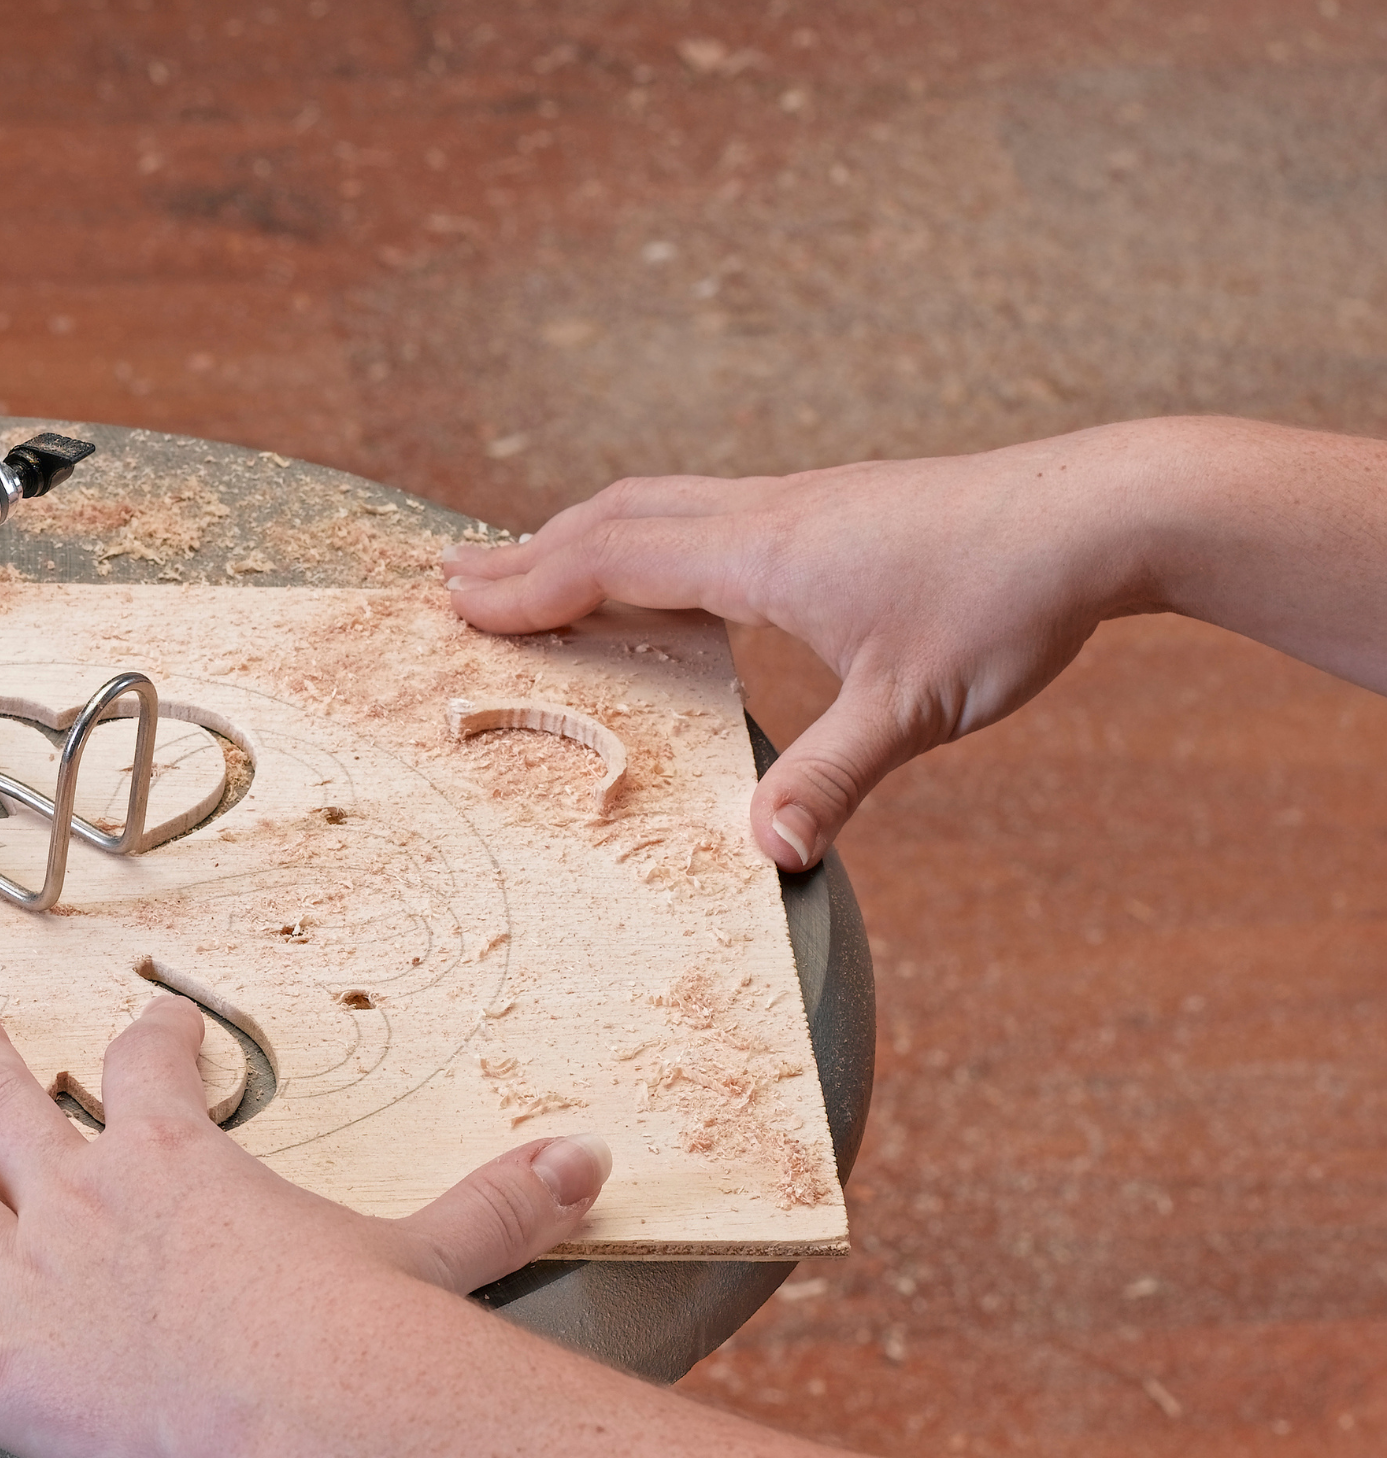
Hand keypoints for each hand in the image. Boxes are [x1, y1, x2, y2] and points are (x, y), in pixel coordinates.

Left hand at [0, 992, 610, 1457]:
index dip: (142, 1036)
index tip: (144, 1024)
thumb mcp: (438, 1255)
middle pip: (1, 1093)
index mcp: (176, 1155)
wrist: (305, 1405)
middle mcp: (81, 1189)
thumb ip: (503, 1200)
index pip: (147, 1065)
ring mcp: (19, 1264)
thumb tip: (589, 1154)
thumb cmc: (357, 1341)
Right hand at [441, 422, 1176, 868]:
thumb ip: (834, 778)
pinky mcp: (836, 507)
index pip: (612, 560)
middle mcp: (767, 513)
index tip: (454, 601)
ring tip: (534, 560)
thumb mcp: (914, 707)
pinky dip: (647, 532)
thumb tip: (768, 855)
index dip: (528, 585)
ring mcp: (801, 502)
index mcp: (763, 552)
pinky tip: (667, 566)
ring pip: (662, 504)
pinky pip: (706, 511)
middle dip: (528, 551)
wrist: (1105, 509)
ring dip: (583, 532)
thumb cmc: (1007, 597)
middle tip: (452, 575)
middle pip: (616, 517)